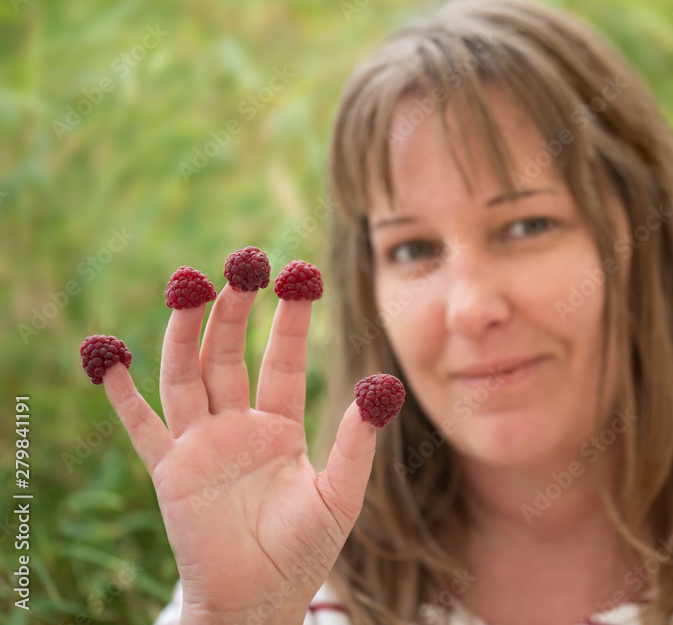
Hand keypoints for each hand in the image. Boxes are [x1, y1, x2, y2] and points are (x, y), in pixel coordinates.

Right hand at [100, 283, 374, 621]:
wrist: (260, 600)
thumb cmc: (305, 551)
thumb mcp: (340, 493)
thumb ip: (358, 442)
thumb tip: (383, 385)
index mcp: (281, 425)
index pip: (284, 360)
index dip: (291, 319)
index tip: (299, 274)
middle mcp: (238, 424)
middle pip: (232, 355)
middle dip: (237, 311)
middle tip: (245, 263)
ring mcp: (201, 443)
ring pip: (189, 374)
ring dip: (186, 332)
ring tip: (189, 285)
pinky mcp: (169, 470)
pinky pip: (141, 425)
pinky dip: (120, 391)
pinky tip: (107, 353)